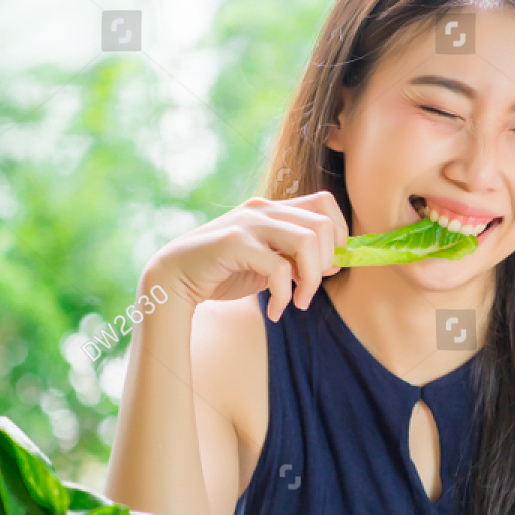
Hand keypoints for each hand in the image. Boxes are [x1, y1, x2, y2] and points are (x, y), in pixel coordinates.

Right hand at [143, 192, 348, 320]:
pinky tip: (275, 312)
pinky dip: (284, 296)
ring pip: (307, 241)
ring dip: (310, 280)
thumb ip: (297, 257)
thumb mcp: (268, 262)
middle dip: (328, 263)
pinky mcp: (234, 243)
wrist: (175, 279)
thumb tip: (335, 263)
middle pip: (322, 224)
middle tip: (310, 289)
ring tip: (298, 302)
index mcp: (274, 208)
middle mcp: (263, 209)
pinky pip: (279, 268)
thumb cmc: (225, 272)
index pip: (326, 203)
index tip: (329, 266)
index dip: (340, 234)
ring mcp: (248, 223)